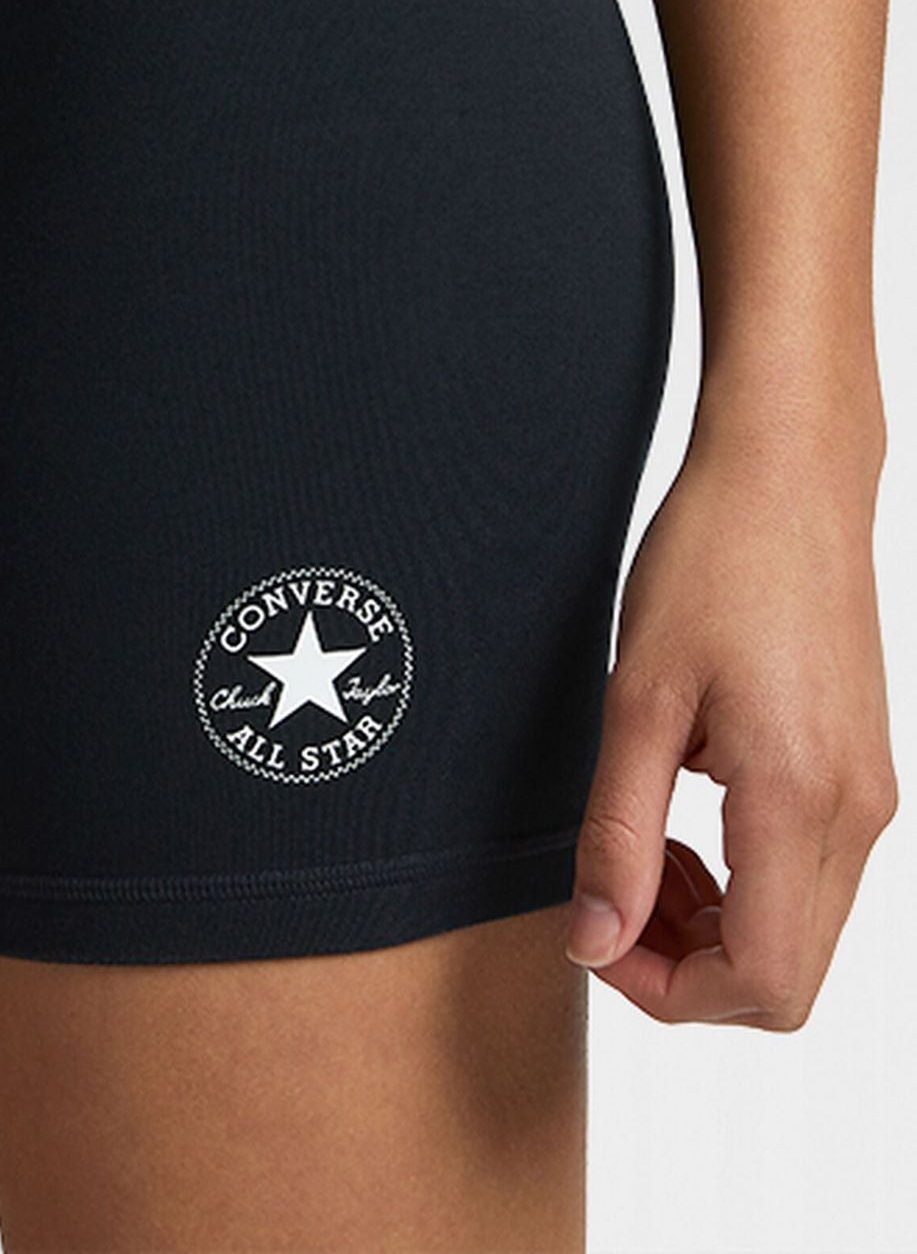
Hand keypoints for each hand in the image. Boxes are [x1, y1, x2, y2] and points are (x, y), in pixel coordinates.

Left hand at [564, 406, 897, 1028]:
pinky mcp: (862, 767)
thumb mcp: (638, 698)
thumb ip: (618, 833)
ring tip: (641, 848)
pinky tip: (686, 811)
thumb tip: (595, 942)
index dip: (668, 992)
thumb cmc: (712, 559)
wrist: (789, 473)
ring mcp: (870, 791)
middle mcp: (857, 811)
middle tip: (611, 892)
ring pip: (802, 930)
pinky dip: (746, 877)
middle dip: (688, 967)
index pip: (763, 981)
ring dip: (714, 924)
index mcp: (800, 799)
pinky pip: (813, 872)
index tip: (596, 932)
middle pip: (788, 977)